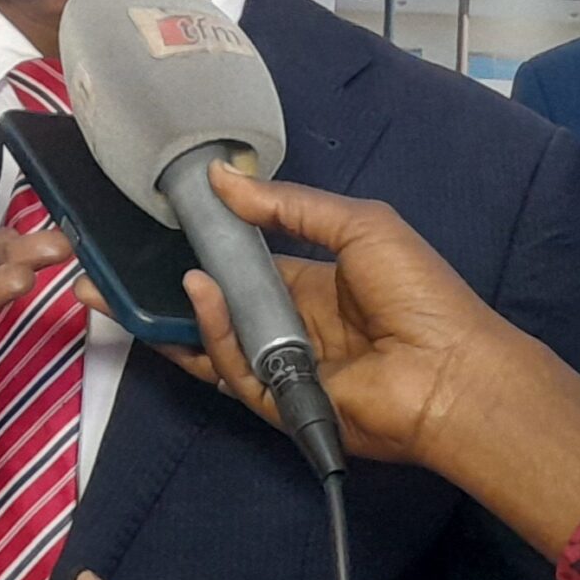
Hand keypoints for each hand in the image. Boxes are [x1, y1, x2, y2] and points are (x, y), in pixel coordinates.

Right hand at [155, 167, 579, 558]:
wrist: (453, 371)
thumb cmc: (418, 293)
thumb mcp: (360, 226)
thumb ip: (289, 205)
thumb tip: (221, 177)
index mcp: (319, 285)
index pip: (253, 266)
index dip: (215, 247)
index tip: (174, 222)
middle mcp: (297, 327)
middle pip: (226, 307)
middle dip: (181, 287)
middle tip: (126, 263)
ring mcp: (287, 367)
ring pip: (220, 341)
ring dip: (187, 311)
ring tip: (156, 279)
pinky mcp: (280, 403)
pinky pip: (235, 371)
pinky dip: (213, 336)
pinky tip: (203, 297)